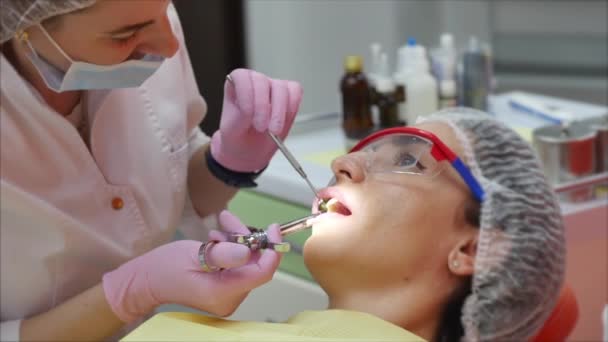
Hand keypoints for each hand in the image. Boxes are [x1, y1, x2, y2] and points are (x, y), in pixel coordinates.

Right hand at [102, 211, 281, 322]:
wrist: (145, 281)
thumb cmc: (164, 267)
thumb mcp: (194, 254)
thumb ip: (222, 254)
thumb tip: (248, 250)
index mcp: (224, 292)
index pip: (262, 273)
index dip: (271, 249)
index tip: (272, 227)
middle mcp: (230, 298)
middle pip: (254, 264)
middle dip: (247, 239)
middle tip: (229, 220)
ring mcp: (227, 296)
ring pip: (246, 262)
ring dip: (236, 241)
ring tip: (219, 227)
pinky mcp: (223, 289)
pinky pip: (237, 266)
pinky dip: (231, 250)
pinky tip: (216, 240)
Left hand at [210, 68, 302, 171]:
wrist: (249, 149)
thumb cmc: (237, 137)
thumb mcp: (231, 131)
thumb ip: (240, 118)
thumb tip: (251, 109)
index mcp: (236, 85)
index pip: (242, 77)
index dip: (246, 93)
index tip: (248, 114)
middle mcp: (255, 82)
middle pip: (263, 81)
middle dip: (263, 106)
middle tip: (261, 128)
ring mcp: (273, 87)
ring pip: (281, 88)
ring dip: (279, 111)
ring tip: (273, 131)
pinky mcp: (288, 96)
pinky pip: (295, 93)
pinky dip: (291, 109)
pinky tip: (283, 123)